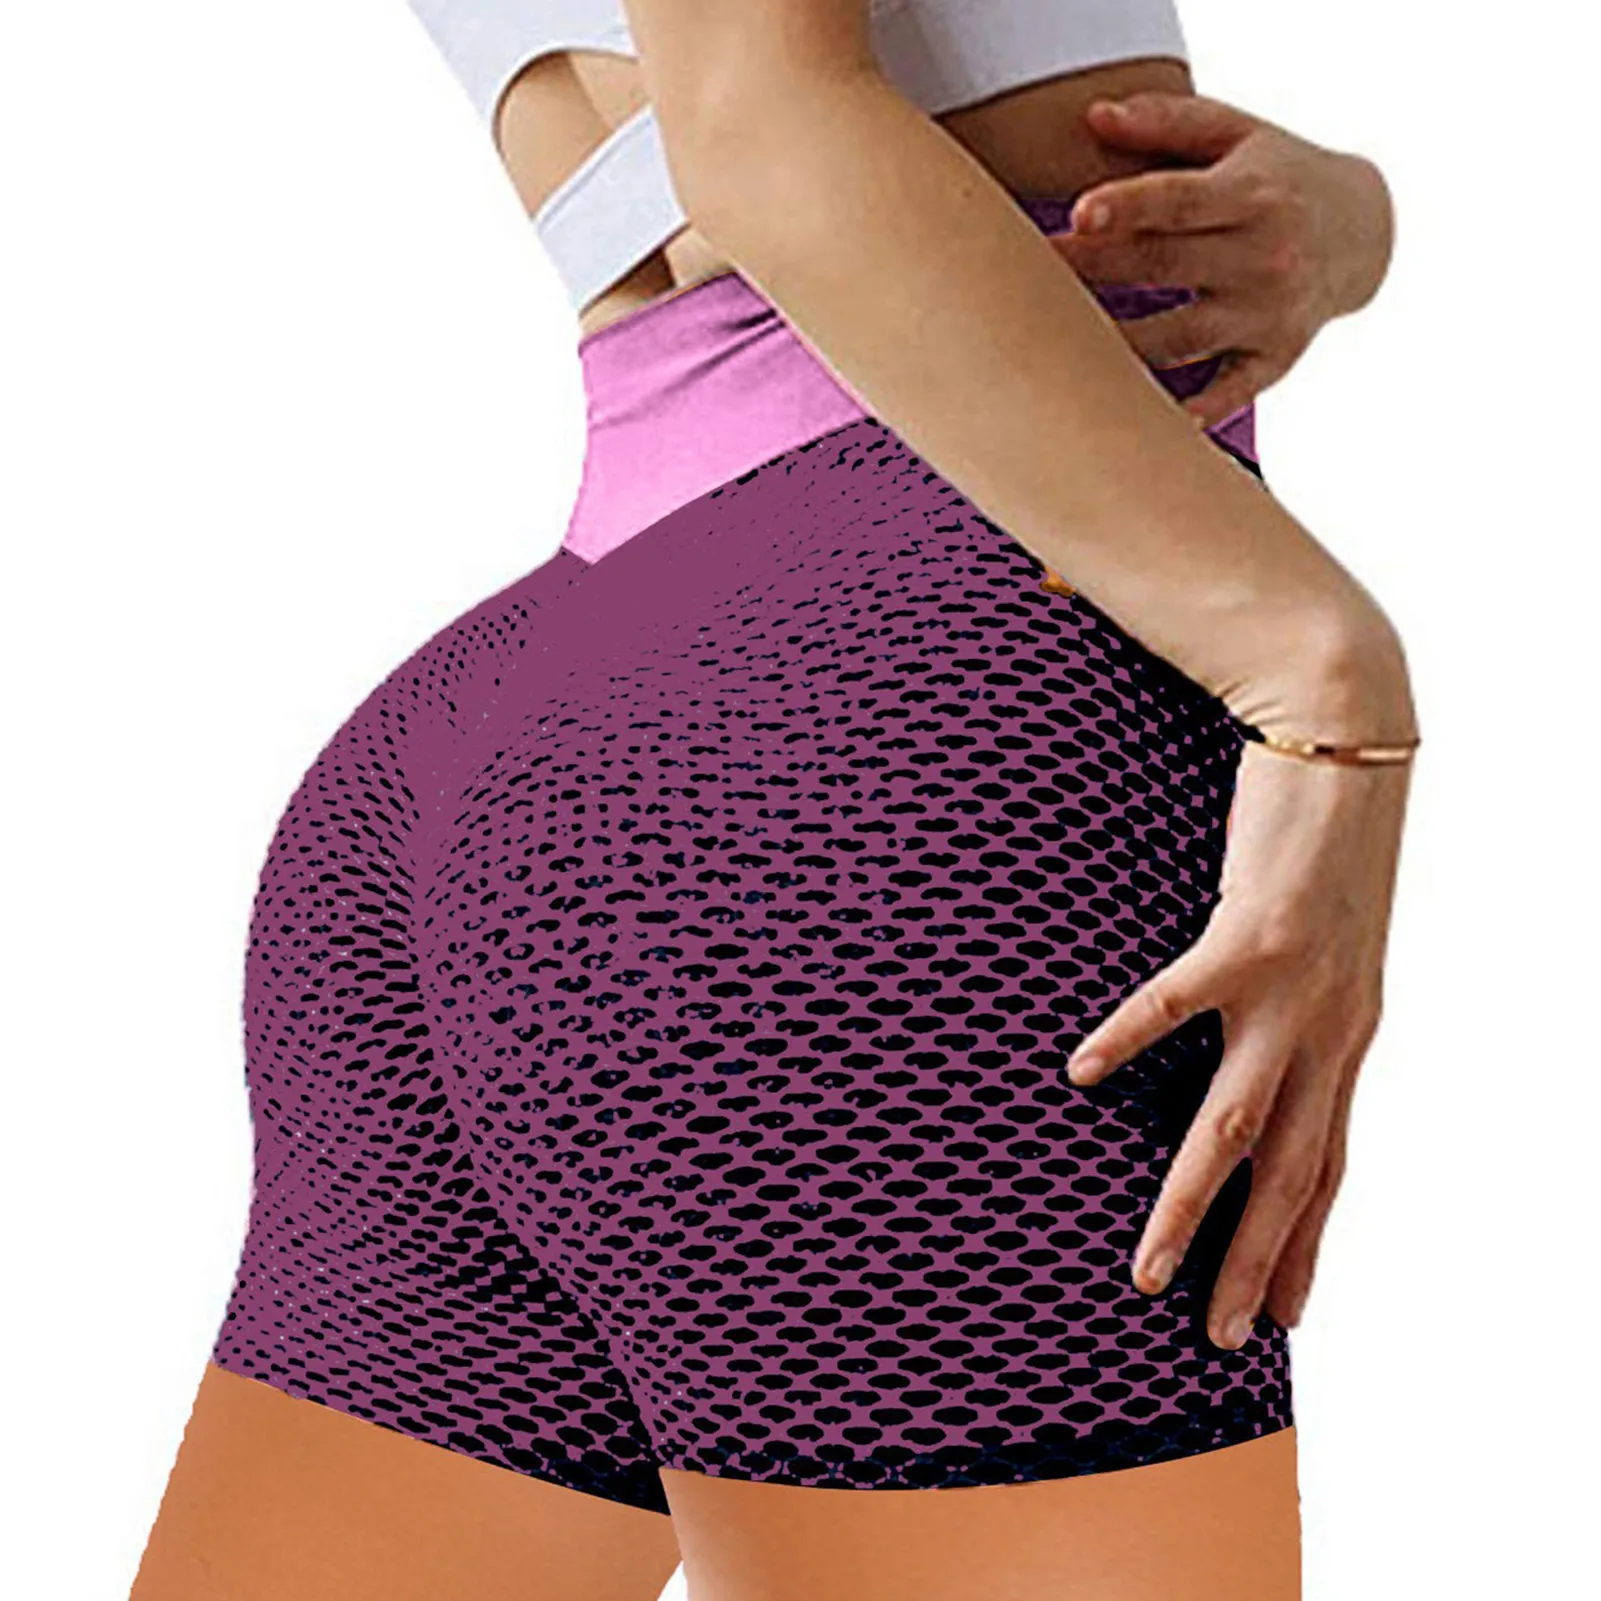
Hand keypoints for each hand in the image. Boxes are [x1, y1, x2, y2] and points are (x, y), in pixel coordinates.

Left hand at [1050, 93, 1394, 427]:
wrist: (1362, 234)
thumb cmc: (1278, 179)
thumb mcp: (1238, 133)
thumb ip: (1167, 123)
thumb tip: (1095, 117)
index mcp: (1253, 196)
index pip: (1182, 201)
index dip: (1129, 207)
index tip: (1077, 216)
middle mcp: (1265, 257)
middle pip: (1165, 267)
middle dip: (1096, 270)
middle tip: (1029, 274)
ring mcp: (1269, 316)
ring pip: (1180, 339)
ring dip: (1118, 347)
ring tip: (1056, 346)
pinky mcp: (1273, 361)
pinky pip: (1226, 395)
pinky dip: (1189, 414)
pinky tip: (1139, 422)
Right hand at [1065, 741, 1412, 1348]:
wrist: (1351, 738)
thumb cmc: (1326, 837)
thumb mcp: (1327, 939)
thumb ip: (1295, 997)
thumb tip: (1251, 1033)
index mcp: (1346, 1034)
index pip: (1332, 1165)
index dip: (1310, 1243)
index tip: (1289, 1311)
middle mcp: (1330, 1029)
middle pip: (1294, 1171)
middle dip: (1260, 1262)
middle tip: (1227, 1339)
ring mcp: (1293, 989)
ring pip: (1239, 1122)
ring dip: (1195, 1203)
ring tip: (1150, 1268)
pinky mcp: (1249, 933)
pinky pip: (1179, 1002)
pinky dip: (1130, 1040)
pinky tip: (1082, 1073)